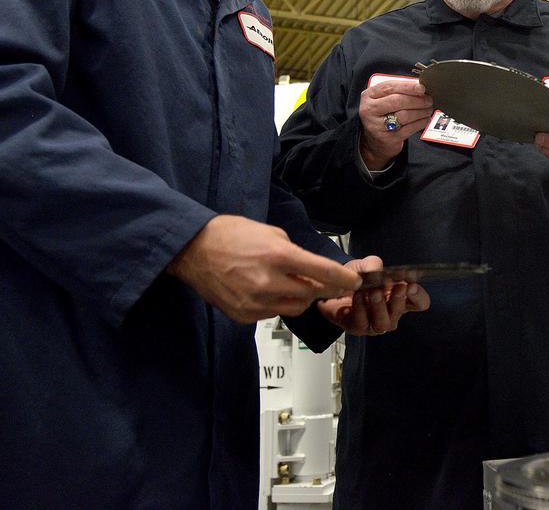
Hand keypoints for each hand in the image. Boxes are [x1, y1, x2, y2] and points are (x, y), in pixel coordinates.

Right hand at [168, 214, 360, 322]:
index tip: (354, 283)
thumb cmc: (230, 234)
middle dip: (321, 287)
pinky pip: (273, 313)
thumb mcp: (271, 233)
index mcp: (279, 256)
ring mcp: (255, 302)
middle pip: (312, 294)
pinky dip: (276, 303)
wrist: (193, 250)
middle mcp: (269, 282)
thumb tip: (311, 268)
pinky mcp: (244, 315)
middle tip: (322, 281)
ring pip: (295, 307)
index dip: (343, 280)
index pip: (323, 273)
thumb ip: (295, 253)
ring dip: (300, 297)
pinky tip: (265, 289)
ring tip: (287, 282)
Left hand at [316, 255, 430, 334]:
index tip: (410, 284)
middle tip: (395, 287)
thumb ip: (375, 265)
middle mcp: (390, 313)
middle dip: (399, 299)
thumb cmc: (356, 277)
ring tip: (373, 292)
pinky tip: (358, 296)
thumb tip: (378, 272)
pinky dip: (361, 308)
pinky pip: (362, 323)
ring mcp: (374, 323)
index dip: (418, 295)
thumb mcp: (367, 265)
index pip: (420, 303)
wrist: (333, 286)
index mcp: (400, 298)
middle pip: (402, 312)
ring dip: (380, 307)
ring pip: (384, 323)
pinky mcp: (357, 328)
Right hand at [357, 78, 433, 169]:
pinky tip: (426, 119)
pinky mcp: (388, 138)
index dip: (407, 86)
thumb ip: (398, 91)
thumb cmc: (384, 114)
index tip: (422, 87)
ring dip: (421, 111)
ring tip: (428, 109)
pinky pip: (409, 128)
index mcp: (369, 96)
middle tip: (428, 100)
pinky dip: (421, 122)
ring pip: (404, 115)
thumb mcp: (383, 99)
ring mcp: (377, 126)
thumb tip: (420, 86)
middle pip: (397, 101)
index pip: (389, 87)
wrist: (375, 141)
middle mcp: (369, 110)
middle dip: (417, 100)